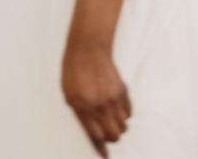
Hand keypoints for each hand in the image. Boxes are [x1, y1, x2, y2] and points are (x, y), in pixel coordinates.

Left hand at [61, 39, 130, 156]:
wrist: (88, 49)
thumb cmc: (74, 71)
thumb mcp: (68, 93)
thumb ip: (79, 113)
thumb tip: (92, 130)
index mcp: (82, 106)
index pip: (94, 135)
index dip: (100, 148)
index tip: (105, 155)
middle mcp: (99, 105)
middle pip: (113, 135)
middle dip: (110, 138)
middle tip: (106, 133)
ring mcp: (113, 98)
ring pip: (123, 126)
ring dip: (117, 127)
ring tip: (109, 119)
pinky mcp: (123, 91)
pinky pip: (129, 113)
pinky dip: (124, 116)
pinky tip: (116, 109)